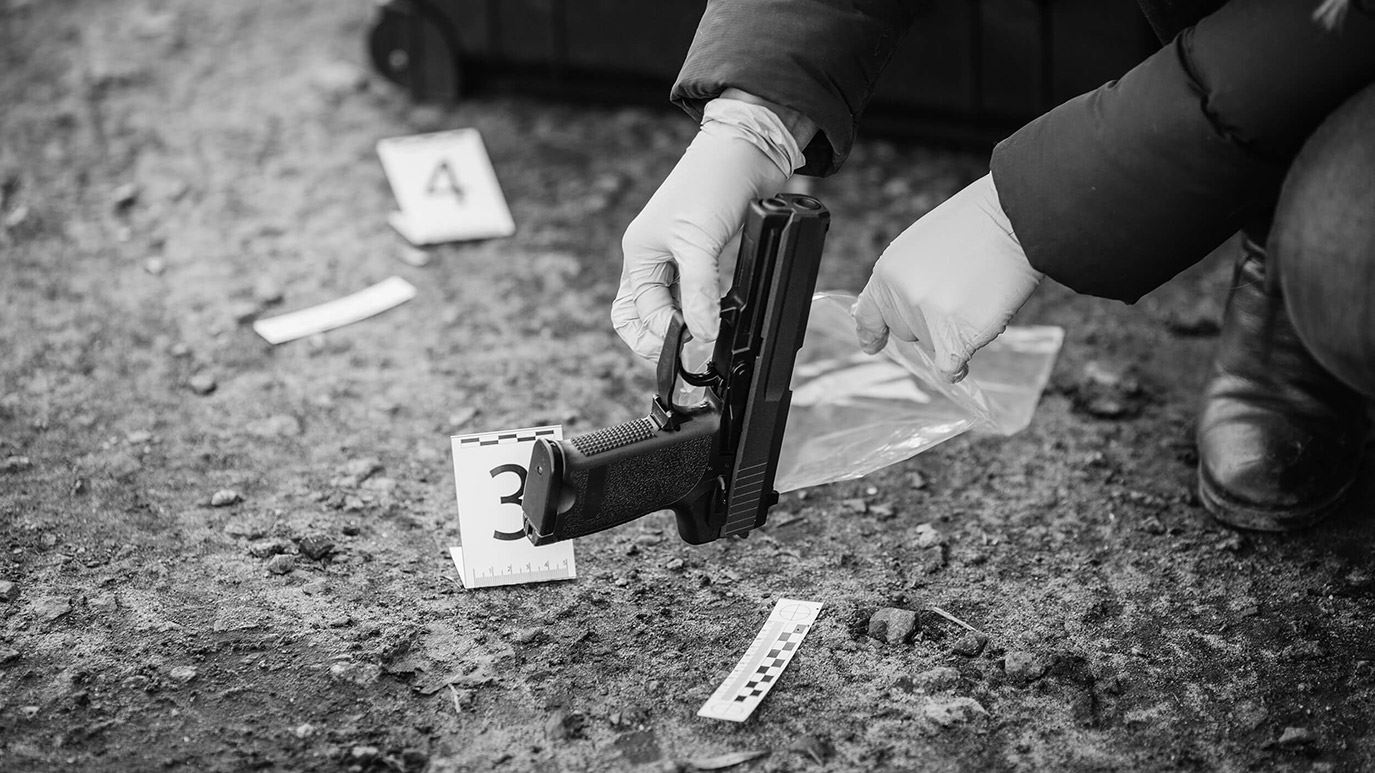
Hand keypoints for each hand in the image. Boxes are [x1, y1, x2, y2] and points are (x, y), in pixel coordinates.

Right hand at [612, 96, 807, 359]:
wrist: (748, 152)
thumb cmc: (711, 184)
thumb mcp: (698, 242)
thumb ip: (699, 292)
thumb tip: (701, 336)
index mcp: (639, 256)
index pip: (639, 313)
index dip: (663, 334)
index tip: (692, 347)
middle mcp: (654, 260)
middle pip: (641, 316)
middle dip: (657, 340)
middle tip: (686, 358)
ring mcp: (680, 259)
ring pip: (670, 308)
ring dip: (685, 326)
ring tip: (706, 342)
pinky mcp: (706, 257)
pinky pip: (698, 294)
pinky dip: (707, 311)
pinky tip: (722, 318)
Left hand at [853, 173, 1042, 381]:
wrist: (1012, 221)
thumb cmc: (974, 226)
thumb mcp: (921, 244)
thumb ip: (904, 280)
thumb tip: (889, 316)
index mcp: (887, 273)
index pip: (868, 314)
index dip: (872, 331)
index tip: (872, 345)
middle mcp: (901, 299)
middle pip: (907, 332)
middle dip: (928, 320)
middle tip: (959, 289)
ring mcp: (928, 319)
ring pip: (934, 345)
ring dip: (953, 332)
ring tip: (977, 294)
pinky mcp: (956, 337)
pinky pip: (948, 367)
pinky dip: (956, 368)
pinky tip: (965, 359)